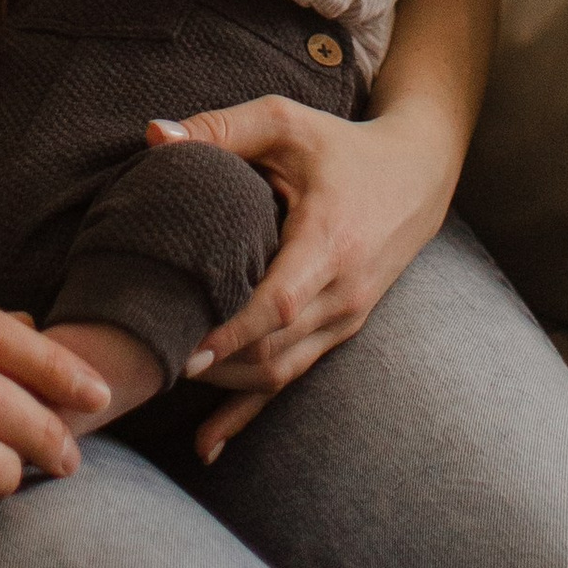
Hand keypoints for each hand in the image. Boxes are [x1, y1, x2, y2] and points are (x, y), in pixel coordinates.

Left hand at [155, 99, 449, 460]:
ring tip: (165, 383)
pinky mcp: (339, 332)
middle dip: (214, 366)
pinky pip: (291, 380)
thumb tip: (154, 136)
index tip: (183, 350)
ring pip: (280, 374)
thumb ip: (221, 129)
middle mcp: (342, 293)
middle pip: (273, 350)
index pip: (278, 304)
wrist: (416, 176)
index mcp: (329, 242)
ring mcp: (345, 319)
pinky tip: (208, 444)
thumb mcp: (284, 123)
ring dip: (224, 388)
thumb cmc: (340, 146)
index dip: (231, 333)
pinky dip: (248, 414)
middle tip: (150, 366)